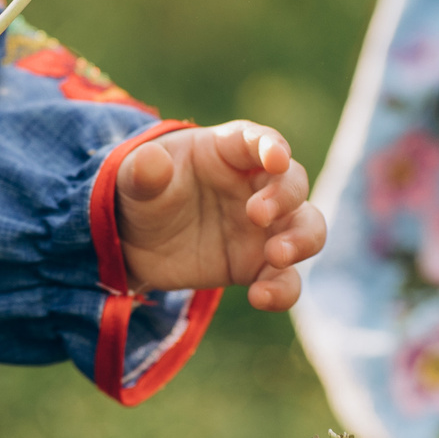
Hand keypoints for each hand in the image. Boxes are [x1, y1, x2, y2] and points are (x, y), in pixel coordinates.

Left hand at [115, 121, 323, 309]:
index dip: (271, 146)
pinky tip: (260, 297)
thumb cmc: (141, 193)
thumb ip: (143, 172)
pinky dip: (283, 289)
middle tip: (257, 216)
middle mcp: (255, 186)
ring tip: (277, 255)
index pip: (259, 140)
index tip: (276, 158)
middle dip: (285, 197)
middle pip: (292, 182)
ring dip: (303, 240)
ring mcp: (262, 227)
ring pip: (307, 227)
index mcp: (227, 151)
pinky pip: (286, 278)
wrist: (132, 242)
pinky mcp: (257, 265)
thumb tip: (151, 162)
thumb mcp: (132, 179)